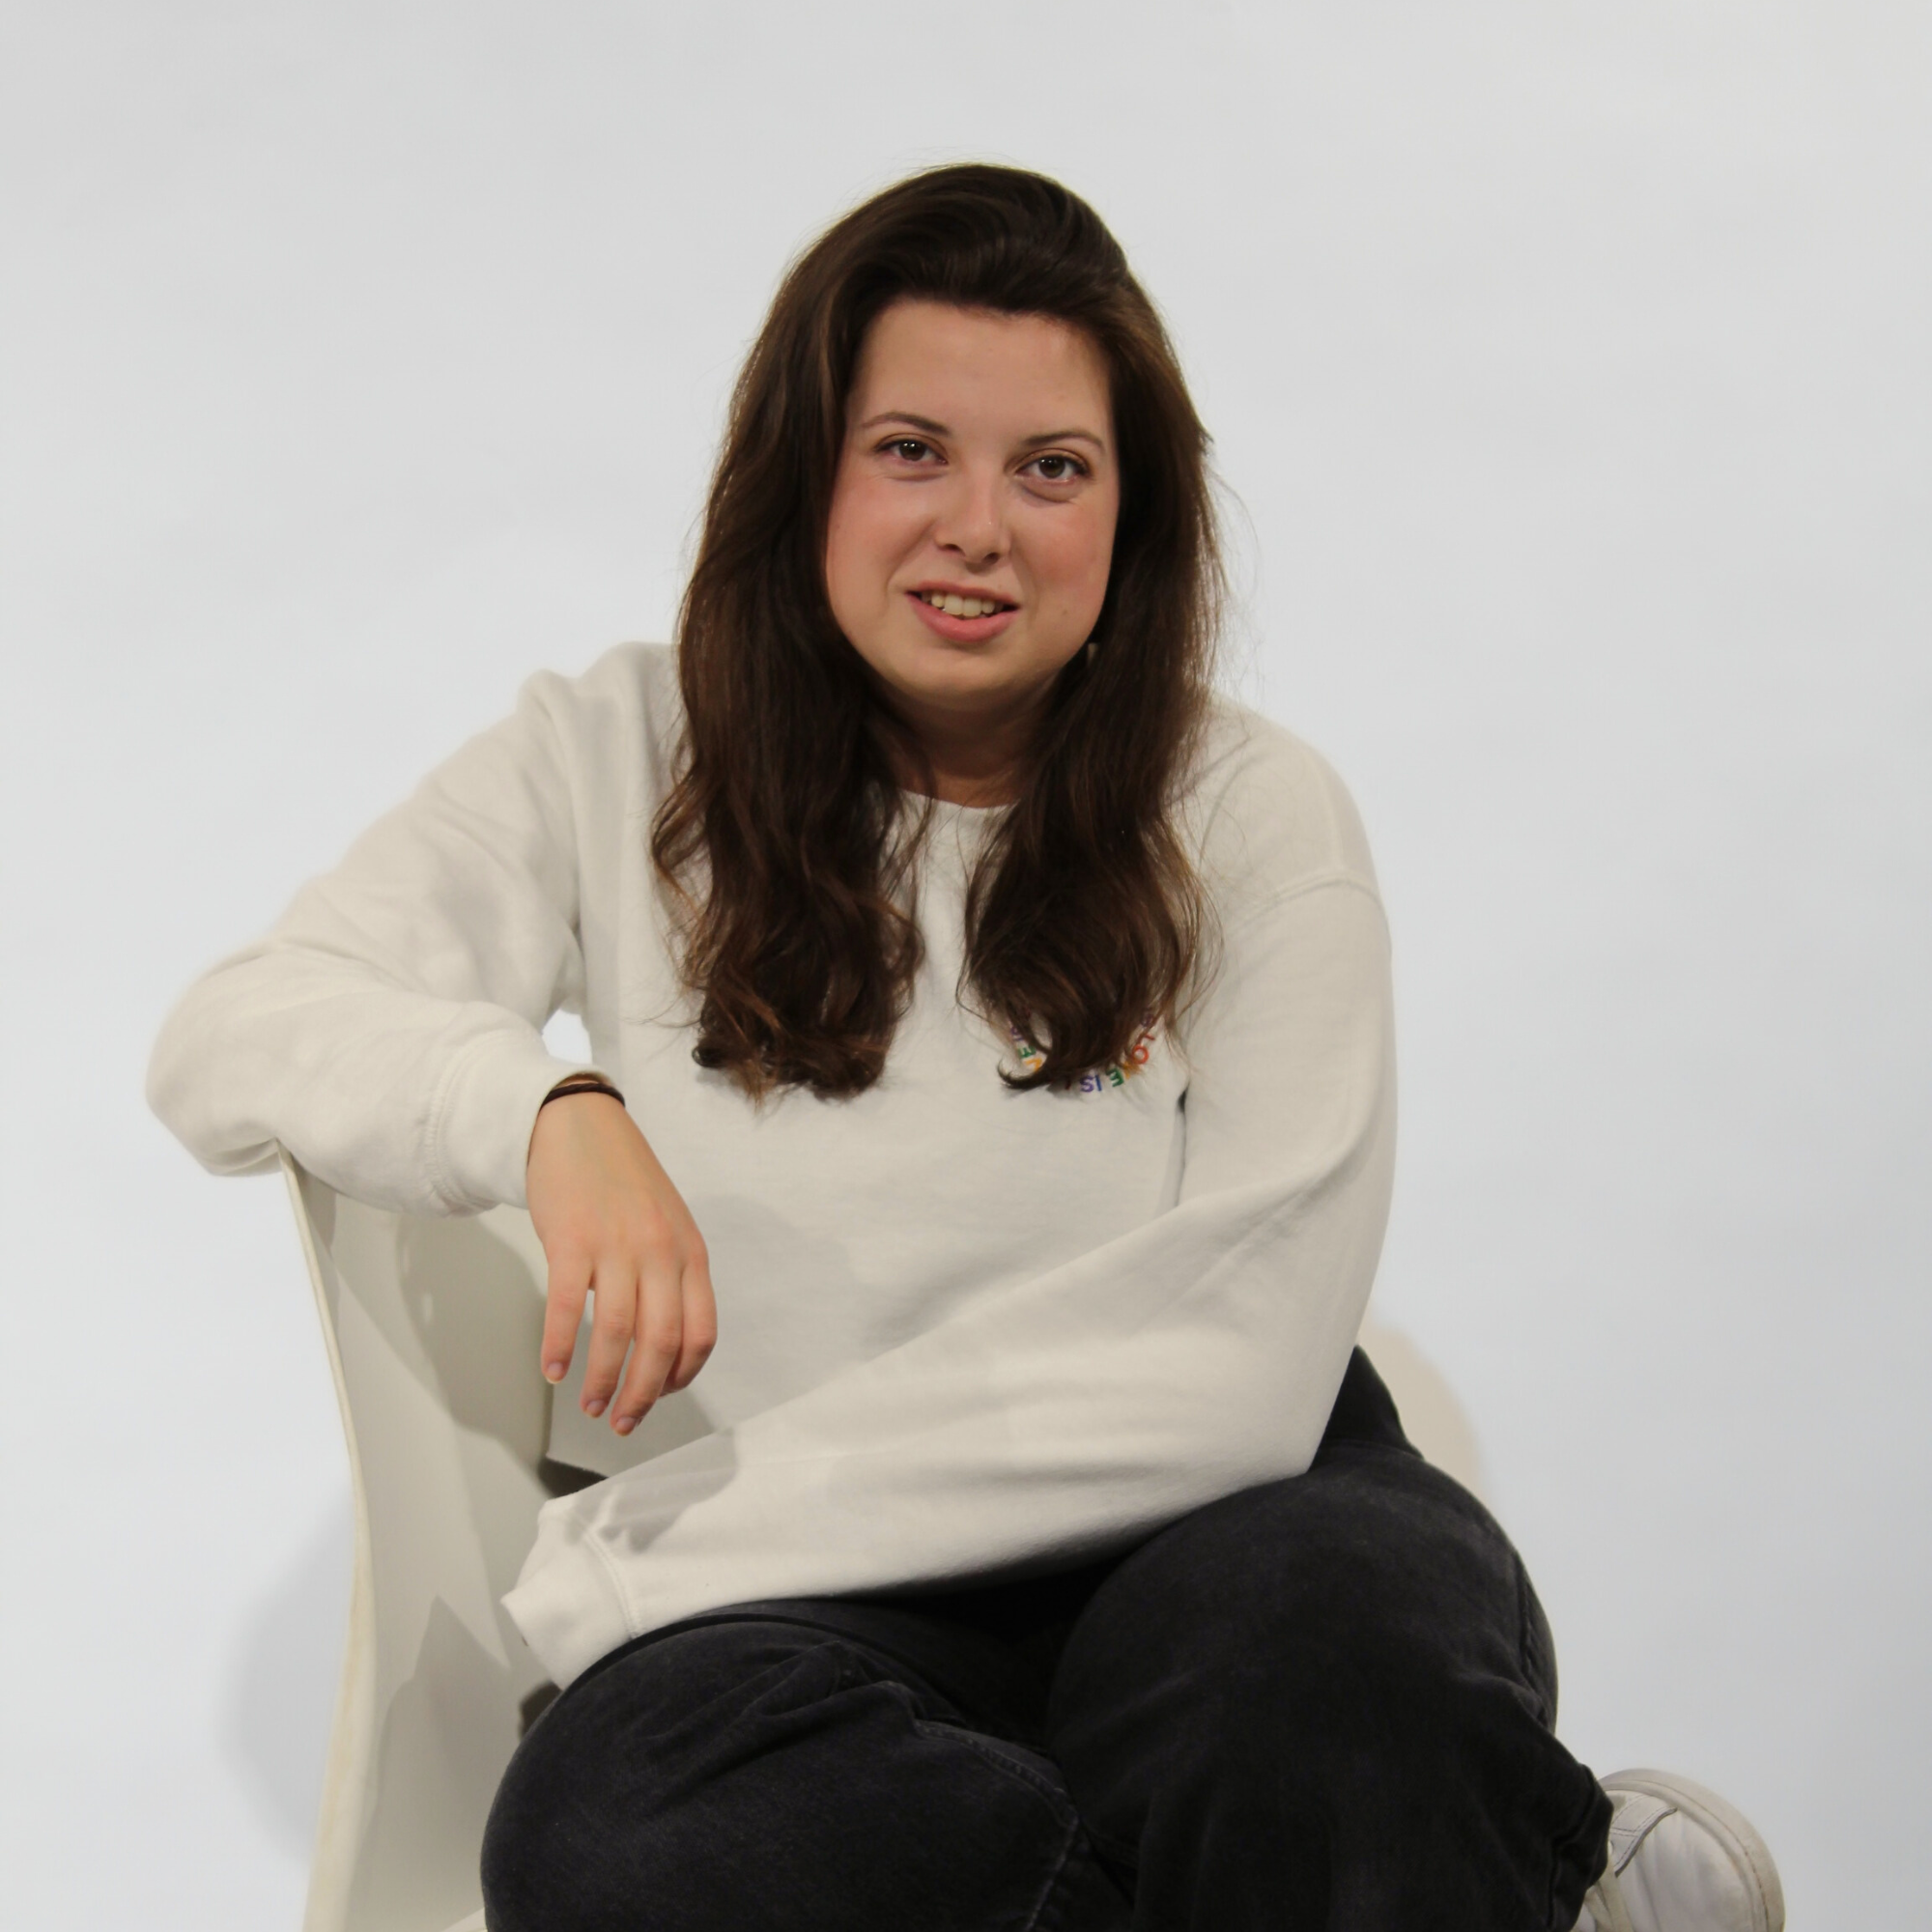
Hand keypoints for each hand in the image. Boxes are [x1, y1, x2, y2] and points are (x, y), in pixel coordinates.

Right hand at [525, 1088, 715, 1433]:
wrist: (578, 1125)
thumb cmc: (622, 1181)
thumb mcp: (667, 1226)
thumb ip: (672, 1277)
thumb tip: (664, 1346)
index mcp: (690, 1253)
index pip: (700, 1333)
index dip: (680, 1377)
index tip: (658, 1397)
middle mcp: (661, 1251)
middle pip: (661, 1343)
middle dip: (642, 1395)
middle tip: (623, 1423)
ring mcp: (616, 1244)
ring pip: (615, 1333)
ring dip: (602, 1380)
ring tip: (590, 1406)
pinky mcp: (571, 1239)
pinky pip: (565, 1307)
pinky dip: (559, 1347)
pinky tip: (552, 1370)